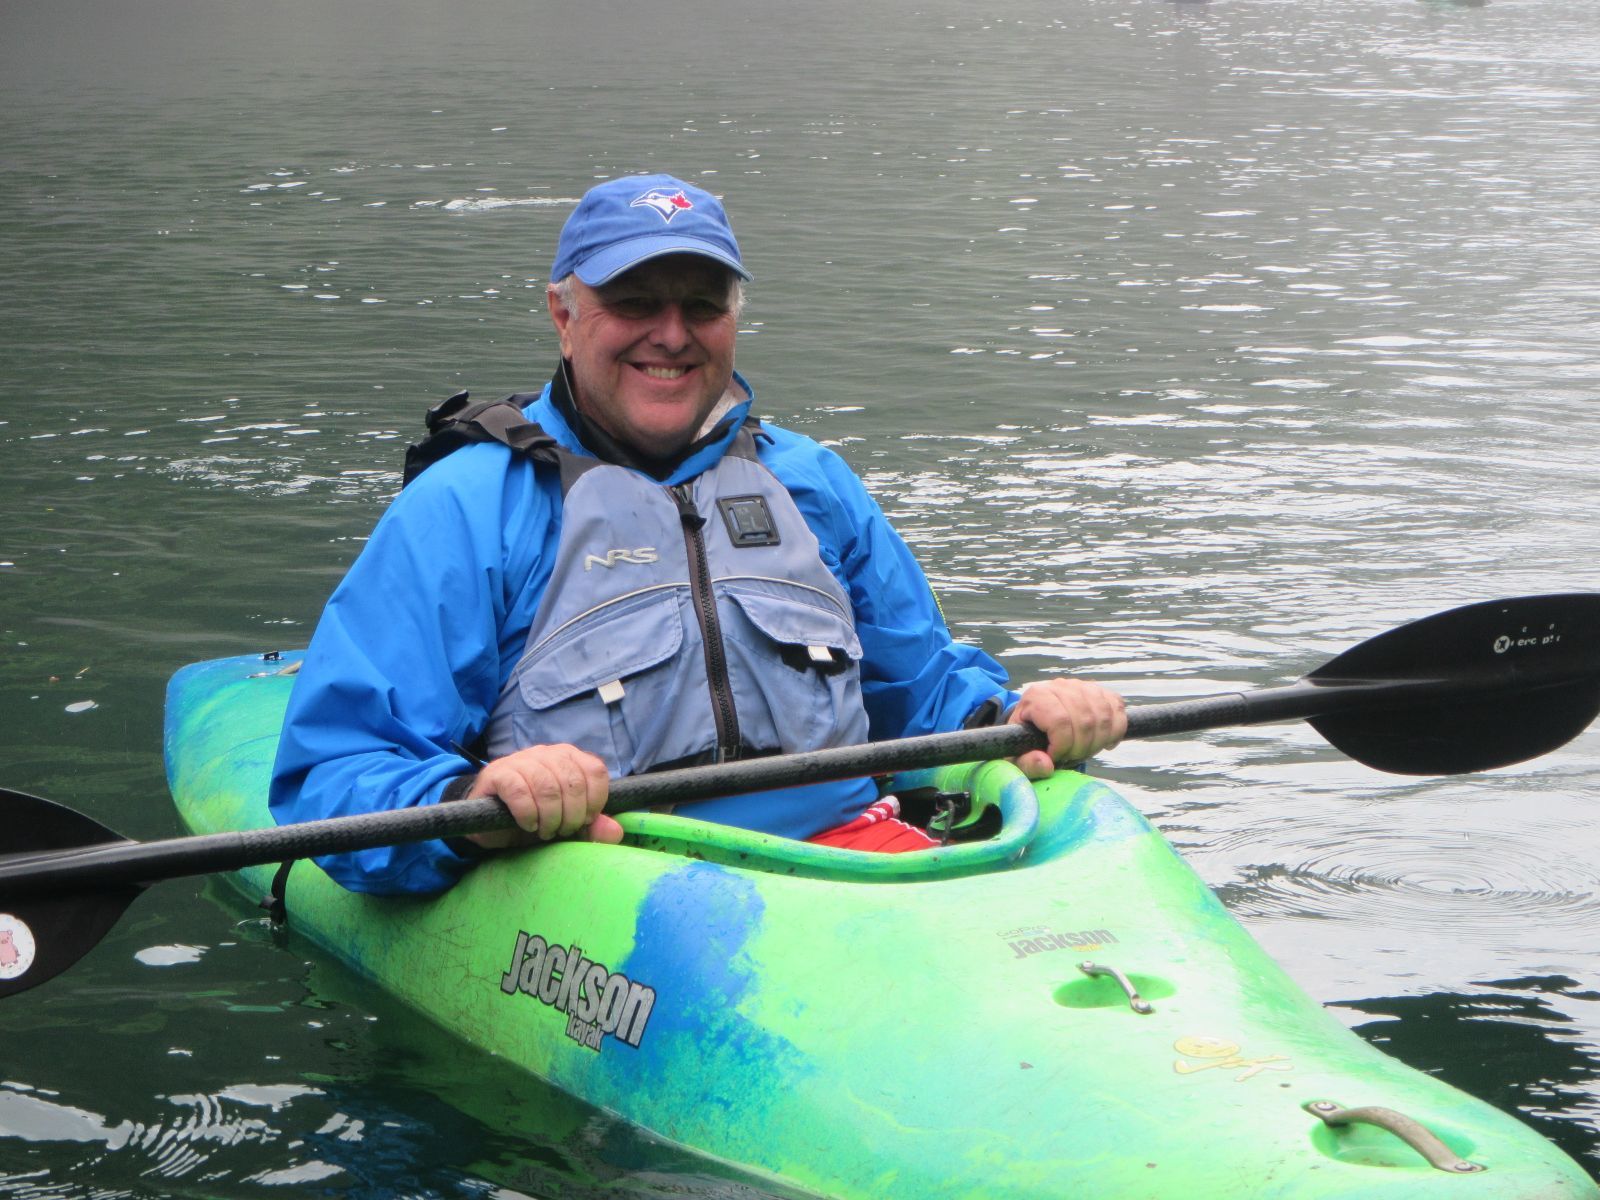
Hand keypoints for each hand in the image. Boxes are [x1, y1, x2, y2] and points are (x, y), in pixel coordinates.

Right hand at [459, 744, 622, 848]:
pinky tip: (529, 825)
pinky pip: (519, 790)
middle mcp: (547, 753)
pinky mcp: (498, 773)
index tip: (586, 821)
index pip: (595, 771)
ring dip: (550, 817)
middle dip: (572, 815)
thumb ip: (592, 827)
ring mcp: (521, 760)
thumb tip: (615, 832)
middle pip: (572, 782)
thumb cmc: (535, 818)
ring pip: (547, 786)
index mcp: (570, 758)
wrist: (491, 821)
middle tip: (562, 832)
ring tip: (546, 831)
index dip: (596, 801)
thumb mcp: (567, 825)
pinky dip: (528, 813)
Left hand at [1006, 678, 1125, 779]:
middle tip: (1070, 758)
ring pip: (1104, 716)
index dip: (1063, 747)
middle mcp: (1060, 686)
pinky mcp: (1099, 691)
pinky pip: (1117, 709)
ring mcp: (1082, 686)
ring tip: (1083, 751)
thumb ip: (1027, 764)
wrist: (1035, 725)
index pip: (1060, 721)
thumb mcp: (1017, 756)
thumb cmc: (1024, 742)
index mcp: (1036, 696)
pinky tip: (1102, 742)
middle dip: (1081, 748)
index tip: (1056, 758)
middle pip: (1085, 721)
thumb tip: (1046, 765)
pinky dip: (1115, 730)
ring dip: (1098, 742)